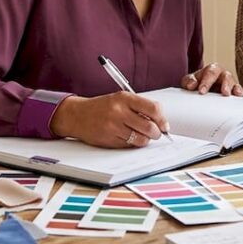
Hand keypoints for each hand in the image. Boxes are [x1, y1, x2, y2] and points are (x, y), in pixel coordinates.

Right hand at [48, 92, 167, 148]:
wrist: (77, 115)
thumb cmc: (102, 107)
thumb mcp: (120, 99)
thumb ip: (139, 107)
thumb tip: (160, 122)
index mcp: (124, 98)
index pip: (153, 109)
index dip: (162, 119)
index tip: (164, 125)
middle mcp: (119, 112)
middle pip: (150, 127)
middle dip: (157, 133)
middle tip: (156, 133)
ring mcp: (114, 127)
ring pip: (141, 139)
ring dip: (145, 140)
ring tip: (141, 135)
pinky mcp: (109, 140)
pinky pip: (129, 145)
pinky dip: (132, 143)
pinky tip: (127, 137)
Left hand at [182, 62, 242, 96]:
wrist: (200, 91)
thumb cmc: (196, 84)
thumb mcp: (189, 81)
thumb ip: (188, 81)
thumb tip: (191, 85)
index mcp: (212, 69)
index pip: (210, 73)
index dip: (206, 82)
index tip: (201, 91)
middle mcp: (223, 75)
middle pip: (226, 77)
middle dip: (226, 84)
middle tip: (224, 93)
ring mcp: (230, 85)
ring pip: (235, 85)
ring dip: (235, 90)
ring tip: (236, 95)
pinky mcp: (234, 94)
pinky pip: (240, 94)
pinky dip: (241, 97)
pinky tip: (241, 100)